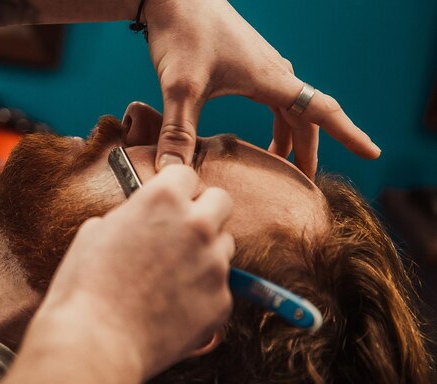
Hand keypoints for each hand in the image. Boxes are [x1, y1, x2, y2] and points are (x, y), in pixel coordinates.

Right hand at [35, 165, 234, 377]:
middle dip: (205, 210)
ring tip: (173, 276)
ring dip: (206, 252)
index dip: (176, 187)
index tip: (172, 200)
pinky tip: (174, 307)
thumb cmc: (86, 286)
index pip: (186, 174)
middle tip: (184, 230)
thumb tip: (141, 219)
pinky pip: (219, 287)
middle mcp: (197, 225)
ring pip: (224, 245)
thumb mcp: (97, 232)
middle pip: (221, 201)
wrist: (96, 343)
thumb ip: (131, 216)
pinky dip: (202, 293)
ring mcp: (214, 264)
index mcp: (163, 199)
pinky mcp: (222, 301)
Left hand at [144, 0, 380, 177]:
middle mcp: (274, 73)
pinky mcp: (246, 64)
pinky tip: (263, 136)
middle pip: (306, 118)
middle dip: (310, 151)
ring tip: (281, 167)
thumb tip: (174, 173)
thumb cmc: (183, 34)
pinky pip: (275, 99)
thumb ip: (178, 132)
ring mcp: (261, 67)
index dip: (349, 134)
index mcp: (271, 79)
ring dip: (292, 138)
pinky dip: (278, 122)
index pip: (322, 111)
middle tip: (305, 184)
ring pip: (290, 109)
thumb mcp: (180, 88)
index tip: (373, 152)